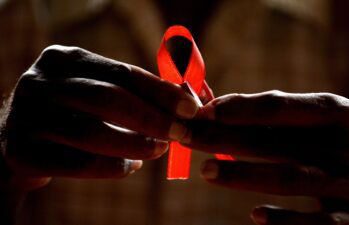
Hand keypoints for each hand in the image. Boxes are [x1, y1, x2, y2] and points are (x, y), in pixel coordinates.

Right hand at [0, 45, 197, 189]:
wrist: (18, 138)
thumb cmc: (71, 113)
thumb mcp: (92, 92)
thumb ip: (130, 94)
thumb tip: (182, 105)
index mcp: (64, 60)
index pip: (121, 72)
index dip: (160, 91)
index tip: (191, 108)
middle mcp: (41, 82)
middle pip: (107, 98)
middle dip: (152, 118)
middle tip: (181, 133)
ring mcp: (26, 116)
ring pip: (92, 133)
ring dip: (135, 145)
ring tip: (159, 150)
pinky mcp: (20, 151)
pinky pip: (78, 164)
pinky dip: (112, 167)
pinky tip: (130, 166)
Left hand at [183, 90, 348, 224]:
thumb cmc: (327, 145)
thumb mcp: (310, 123)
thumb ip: (267, 115)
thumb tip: (214, 108)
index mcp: (336, 113)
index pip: (279, 106)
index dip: (238, 109)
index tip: (203, 112)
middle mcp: (347, 146)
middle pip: (275, 142)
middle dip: (225, 139)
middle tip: (187, 137)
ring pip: (290, 178)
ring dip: (244, 174)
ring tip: (206, 170)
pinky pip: (314, 224)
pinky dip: (284, 220)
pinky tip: (255, 216)